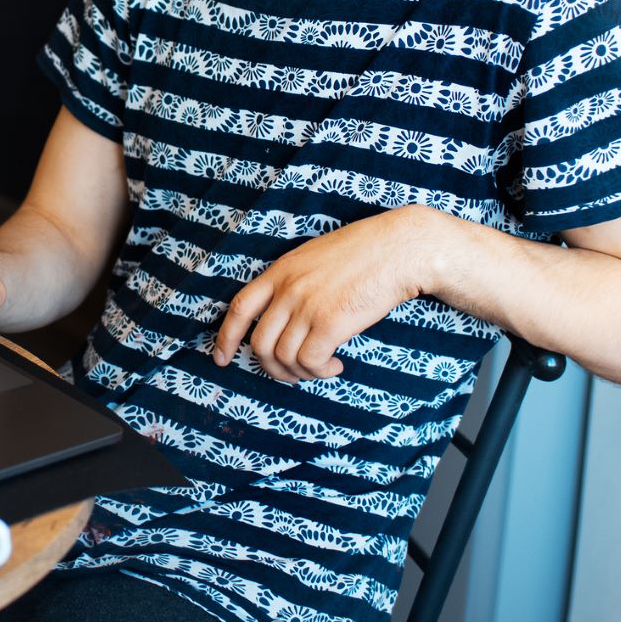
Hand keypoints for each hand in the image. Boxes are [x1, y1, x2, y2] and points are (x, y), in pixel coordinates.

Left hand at [211, 206, 438, 381]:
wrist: (399, 248)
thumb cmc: (365, 253)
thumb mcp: (315, 258)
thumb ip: (294, 283)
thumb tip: (286, 319)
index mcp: (280, 271)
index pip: (239, 307)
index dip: (226, 337)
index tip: (221, 358)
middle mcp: (287, 289)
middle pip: (259, 342)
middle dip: (271, 368)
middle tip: (292, 373)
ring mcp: (307, 305)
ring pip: (283, 356)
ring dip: (300, 372)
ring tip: (322, 367)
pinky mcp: (330, 322)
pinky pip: (310, 361)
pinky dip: (320, 371)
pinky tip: (336, 366)